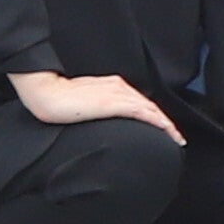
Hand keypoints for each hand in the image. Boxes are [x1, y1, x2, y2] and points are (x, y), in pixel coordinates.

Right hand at [6, 67, 181, 138]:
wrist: (46, 91)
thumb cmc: (58, 99)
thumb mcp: (83, 102)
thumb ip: (98, 107)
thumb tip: (102, 121)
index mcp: (113, 85)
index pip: (139, 102)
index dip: (154, 115)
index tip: (163, 128)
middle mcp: (120, 87)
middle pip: (149, 106)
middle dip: (165, 122)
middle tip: (177, 137)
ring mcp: (118, 94)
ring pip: (150, 109)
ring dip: (166, 124)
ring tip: (177, 138)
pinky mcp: (114, 102)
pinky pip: (142, 112)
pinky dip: (158, 121)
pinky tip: (167, 130)